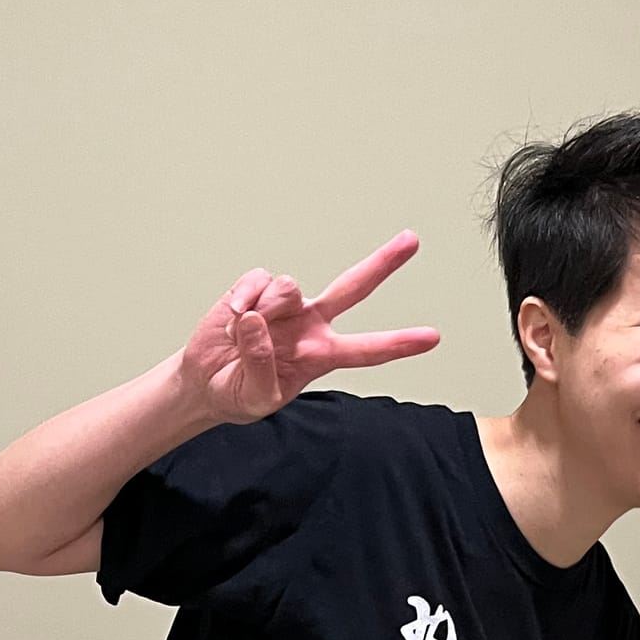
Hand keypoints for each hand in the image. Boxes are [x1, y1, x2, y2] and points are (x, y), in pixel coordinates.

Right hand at [181, 232, 440, 424]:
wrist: (206, 383)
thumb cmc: (240, 393)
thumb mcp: (256, 398)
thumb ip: (261, 366)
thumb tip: (257, 321)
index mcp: (322, 355)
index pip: (367, 350)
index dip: (398, 343)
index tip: (432, 338)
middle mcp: (310, 324)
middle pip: (352, 287)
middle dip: (383, 264)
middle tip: (412, 240)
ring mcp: (285, 304)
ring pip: (290, 287)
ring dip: (266, 309)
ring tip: (245, 331)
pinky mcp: (256, 289)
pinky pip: (258, 280)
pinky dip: (244, 298)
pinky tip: (234, 315)